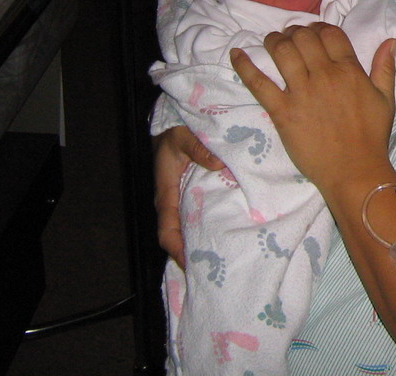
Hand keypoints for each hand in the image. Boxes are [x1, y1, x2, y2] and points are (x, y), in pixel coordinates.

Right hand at [152, 125, 224, 267]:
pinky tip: (230, 230)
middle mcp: (173, 202)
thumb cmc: (175, 133)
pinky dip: (211, 225)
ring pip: (190, 228)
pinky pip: (200, 216)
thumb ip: (198, 149)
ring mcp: (183, 200)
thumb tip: (218, 164)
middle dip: (193, 254)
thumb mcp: (184, 136)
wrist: (173, 126)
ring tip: (225, 256)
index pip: (168, 231)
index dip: (178, 250)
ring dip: (203, 241)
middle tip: (216, 268)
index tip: (193, 264)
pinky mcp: (194, 195)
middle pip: (179, 237)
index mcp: (166, 194)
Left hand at [231, 22, 395, 196]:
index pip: (329, 33)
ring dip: (273, 41)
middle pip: (303, 37)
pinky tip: (236, 54)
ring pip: (282, 52)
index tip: (313, 32)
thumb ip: (385, 68)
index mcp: (349, 70)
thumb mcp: (386, 100)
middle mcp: (324, 75)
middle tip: (290, 37)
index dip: (319, 27)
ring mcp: (301, 92)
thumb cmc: (371, 137)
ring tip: (271, 42)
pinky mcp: (282, 111)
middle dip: (295, 32)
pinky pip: (258, 83)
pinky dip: (244, 66)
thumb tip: (390, 41)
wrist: (354, 171)